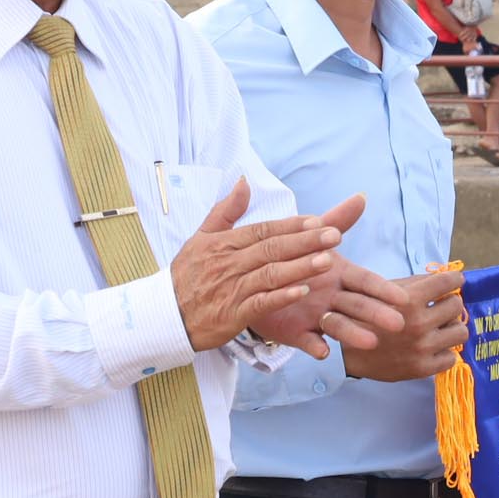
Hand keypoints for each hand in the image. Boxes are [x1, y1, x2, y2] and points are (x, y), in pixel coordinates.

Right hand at [171, 178, 346, 351]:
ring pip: (270, 274)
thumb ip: (225, 210)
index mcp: (224, 243)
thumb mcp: (200, 238)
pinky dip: (281, 297)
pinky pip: (260, 303)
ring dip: (300, 267)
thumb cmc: (186, 275)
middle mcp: (230, 263)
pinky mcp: (232, 314)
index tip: (318, 220)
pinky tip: (302, 291)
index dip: (292, 225)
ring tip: (328, 260)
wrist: (163, 316)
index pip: (263, 230)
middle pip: (272, 248)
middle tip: (335, 235)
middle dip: (306, 241)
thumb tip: (244, 182)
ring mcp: (232, 288)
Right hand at [332, 265, 467, 382]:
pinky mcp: (422, 369)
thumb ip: (415, 283)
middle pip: (456, 306)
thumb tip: (444, 277)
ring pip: (460, 331)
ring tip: (441, 328)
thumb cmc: (366, 317)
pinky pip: (452, 357)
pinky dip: (444, 351)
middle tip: (441, 307)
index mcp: (409, 300)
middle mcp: (418, 324)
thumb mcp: (385, 292)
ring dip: (451, 327)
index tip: (454, 281)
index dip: (454, 280)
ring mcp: (422, 348)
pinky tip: (433, 347)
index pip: (447, 283)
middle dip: (449, 303)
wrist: (348, 352)